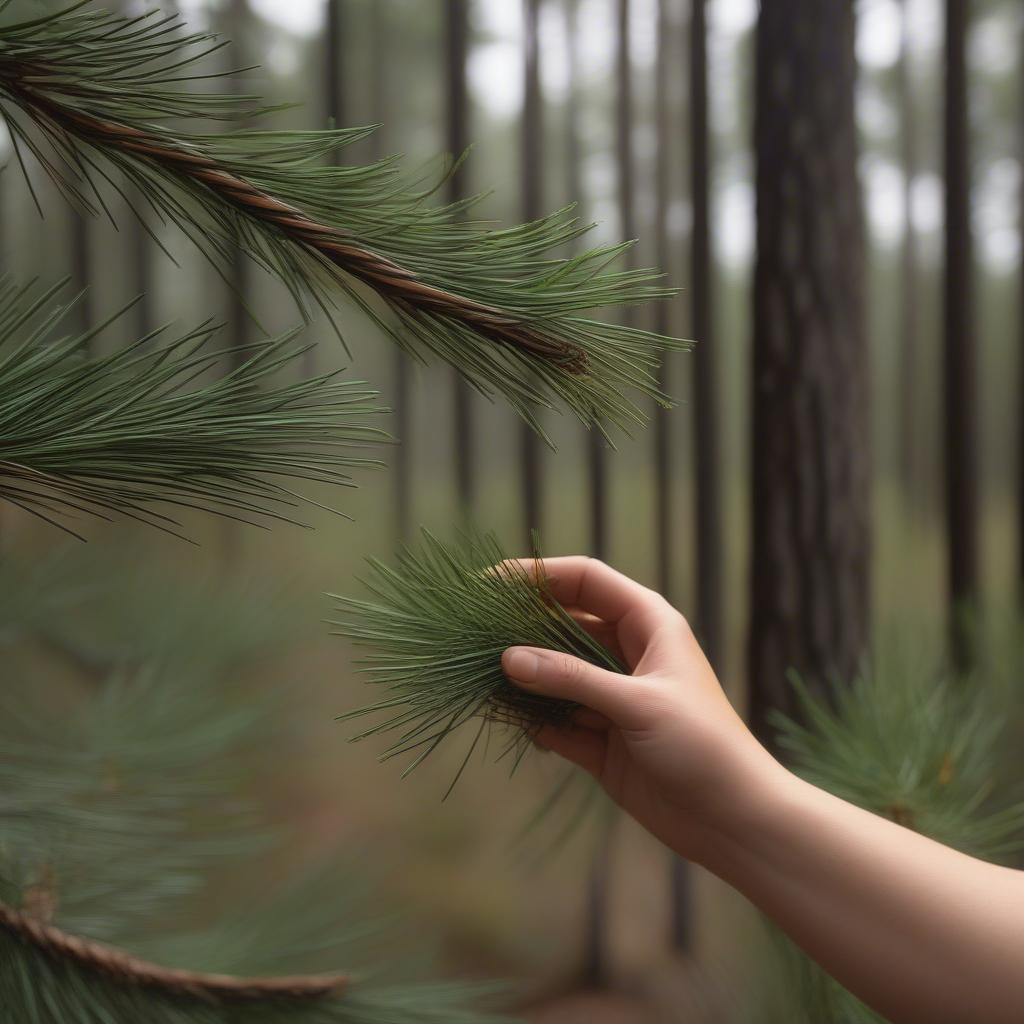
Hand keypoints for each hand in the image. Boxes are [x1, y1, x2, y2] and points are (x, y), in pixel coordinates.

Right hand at [501, 556, 781, 860]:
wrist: (735, 821)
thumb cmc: (703, 746)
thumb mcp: (637, 704)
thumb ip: (571, 679)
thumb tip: (507, 658)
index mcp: (648, 624)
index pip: (585, 580)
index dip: (538, 574)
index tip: (489, 583)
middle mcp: (627, 653)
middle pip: (562, 623)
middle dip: (520, 626)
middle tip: (472, 631)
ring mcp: (612, 697)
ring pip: (555, 672)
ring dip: (522, 675)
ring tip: (478, 675)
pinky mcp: (602, 740)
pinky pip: (555, 718)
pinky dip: (532, 718)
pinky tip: (507, 718)